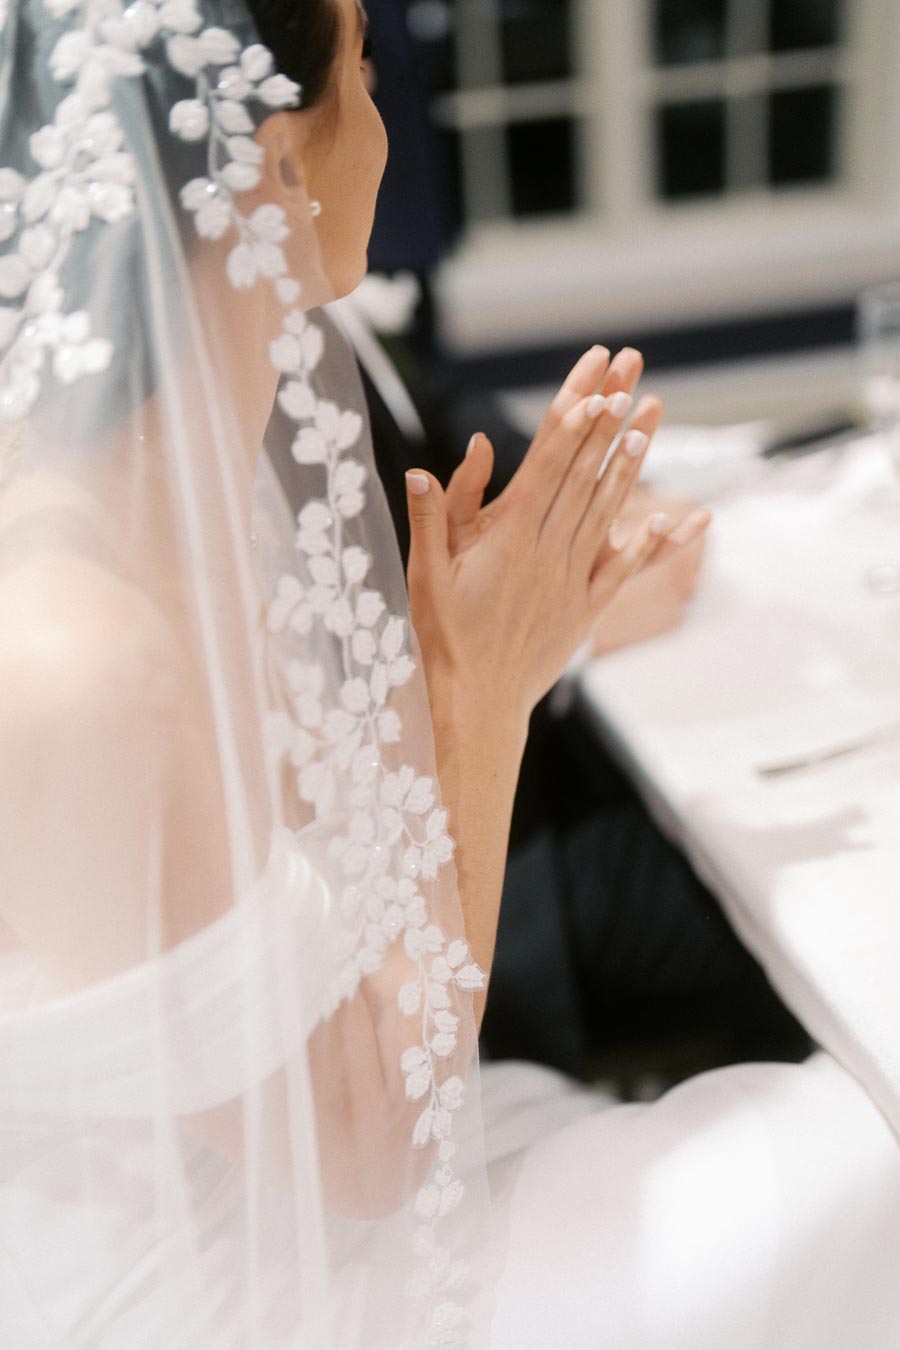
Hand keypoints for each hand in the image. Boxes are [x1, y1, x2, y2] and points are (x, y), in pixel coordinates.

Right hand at [404, 346, 709, 727]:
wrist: (475, 699)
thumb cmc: (443, 635)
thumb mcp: (424, 572)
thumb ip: (432, 516)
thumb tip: (425, 468)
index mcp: (509, 536)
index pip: (547, 465)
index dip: (573, 423)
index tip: (596, 388)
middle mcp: (547, 550)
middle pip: (582, 475)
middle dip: (605, 424)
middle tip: (628, 381)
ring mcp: (570, 579)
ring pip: (605, 511)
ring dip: (627, 466)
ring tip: (646, 425)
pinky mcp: (583, 610)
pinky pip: (619, 570)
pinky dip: (643, 544)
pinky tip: (662, 517)